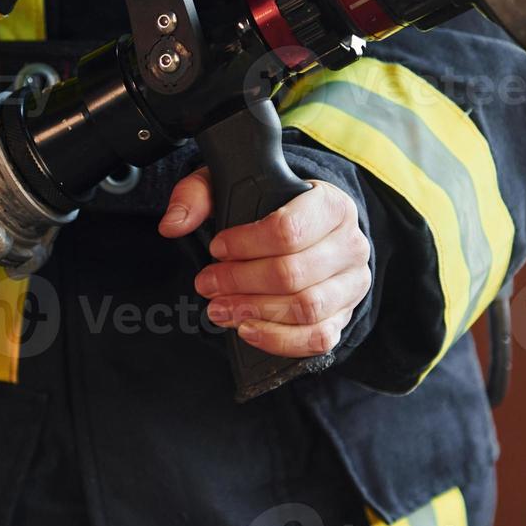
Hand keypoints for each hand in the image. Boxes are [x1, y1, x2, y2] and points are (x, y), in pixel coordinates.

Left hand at [158, 170, 372, 357]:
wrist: (310, 231)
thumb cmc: (269, 207)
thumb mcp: (233, 185)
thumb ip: (198, 195)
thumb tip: (173, 224)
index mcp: (331, 205)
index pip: (289, 230)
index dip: (245, 244)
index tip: (217, 248)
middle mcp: (350, 244)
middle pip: (293, 273)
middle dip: (240, 282)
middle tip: (208, 283)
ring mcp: (352, 284)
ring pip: (307, 308)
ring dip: (255, 312)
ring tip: (220, 309)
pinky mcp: (344, 315)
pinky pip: (317, 338)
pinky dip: (278, 339)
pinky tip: (247, 329)